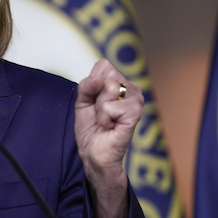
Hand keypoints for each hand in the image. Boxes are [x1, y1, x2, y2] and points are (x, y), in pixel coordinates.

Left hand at [75, 59, 142, 217]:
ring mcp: (136, 101)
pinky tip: (110, 126)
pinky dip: (105, 117)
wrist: (93, 152)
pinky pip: (112, 106)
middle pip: (107, 75)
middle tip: (100, 112)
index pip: (103, 65)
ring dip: (100, 108)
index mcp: (119, 82)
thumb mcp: (81, 101)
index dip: (91, 82)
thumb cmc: (90, 128)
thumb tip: (100, 79)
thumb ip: (87, 85)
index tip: (92, 100)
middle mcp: (131, 89)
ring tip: (105, 119)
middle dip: (95, 95)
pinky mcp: (135, 114)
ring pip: (110, 88)